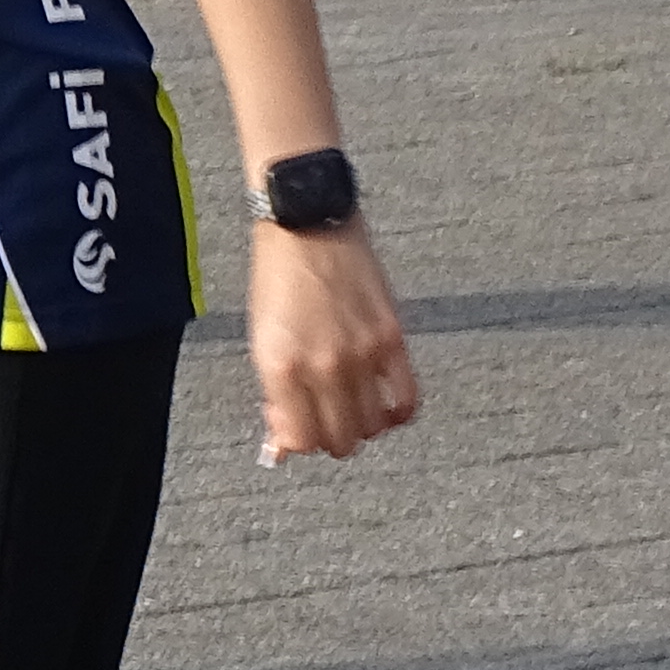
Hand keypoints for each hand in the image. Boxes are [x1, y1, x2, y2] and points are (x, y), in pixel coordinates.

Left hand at [248, 223, 420, 464]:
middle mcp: (323, 366)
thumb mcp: (262, 340)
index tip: (295, 429)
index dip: (298, 443)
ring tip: (353, 410)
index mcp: (281, 367)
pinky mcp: (392, 338)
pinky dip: (398, 413)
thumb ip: (275, 394)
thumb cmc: (278, 279)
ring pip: (374, 426)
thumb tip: (282, 442)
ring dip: (363, 428)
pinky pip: (407, 399)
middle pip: (340, 440)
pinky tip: (387, 407)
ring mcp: (361, 354)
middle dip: (330, 439)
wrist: (306, 226)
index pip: (300, 439)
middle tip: (325, 420)